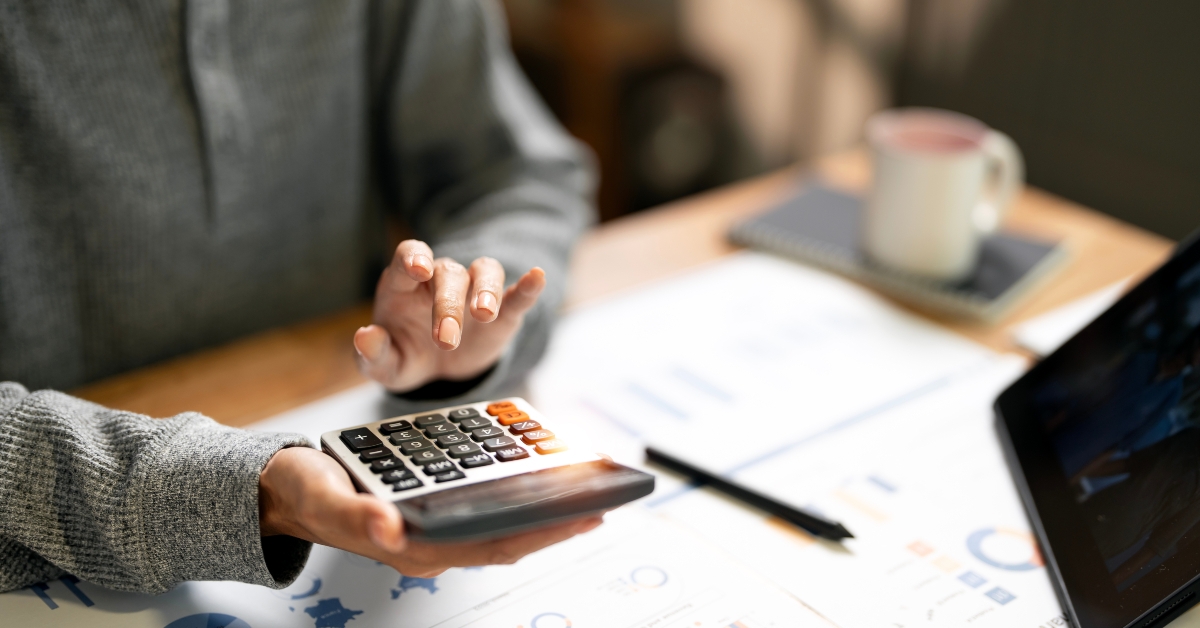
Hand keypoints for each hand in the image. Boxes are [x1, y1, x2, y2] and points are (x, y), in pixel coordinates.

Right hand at [259, 447, 602, 575]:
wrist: (282, 487)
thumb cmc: (303, 492)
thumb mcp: (324, 498)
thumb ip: (357, 516)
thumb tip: (392, 526)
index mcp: (415, 545)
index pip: (495, 542)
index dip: (545, 530)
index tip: (589, 513)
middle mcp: (431, 541)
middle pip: (509, 534)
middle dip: (558, 519)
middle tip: (602, 495)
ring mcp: (431, 525)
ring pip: (499, 519)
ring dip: (539, 504)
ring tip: (578, 482)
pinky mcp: (428, 505)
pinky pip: (480, 501)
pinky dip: (510, 487)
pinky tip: (528, 469)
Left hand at [353, 240, 545, 391]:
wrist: (439, 371)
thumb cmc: (407, 355)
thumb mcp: (386, 365)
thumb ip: (373, 354)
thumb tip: (365, 337)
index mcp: (406, 284)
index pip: (409, 255)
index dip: (414, 257)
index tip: (419, 268)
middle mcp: (441, 279)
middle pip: (449, 273)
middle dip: (448, 305)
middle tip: (446, 340)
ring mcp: (474, 292)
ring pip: (484, 272)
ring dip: (485, 290)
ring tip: (485, 314)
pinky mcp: (502, 313)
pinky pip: (515, 293)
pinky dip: (527, 286)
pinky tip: (536, 277)